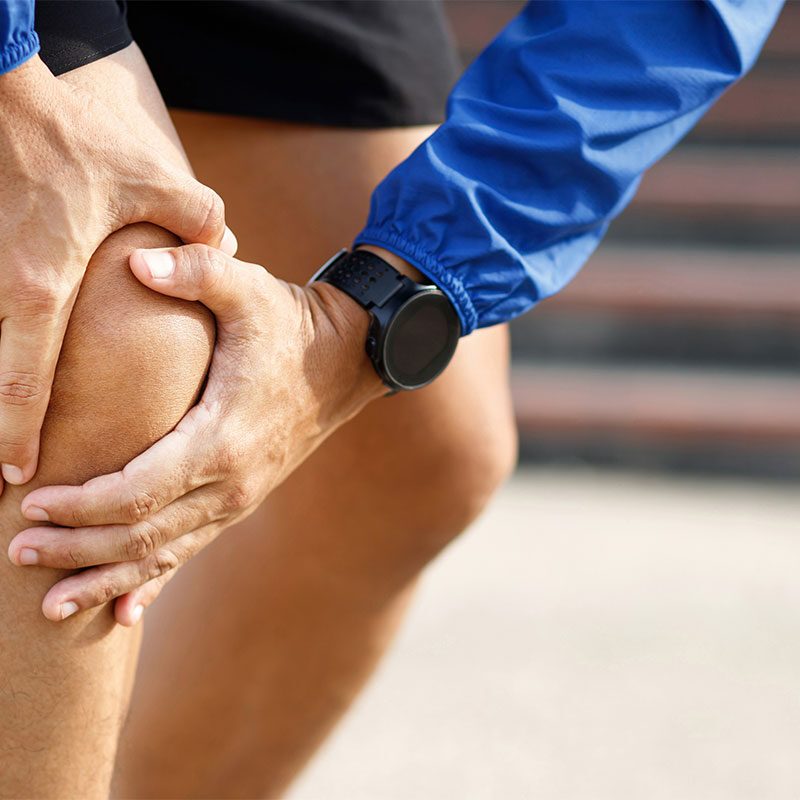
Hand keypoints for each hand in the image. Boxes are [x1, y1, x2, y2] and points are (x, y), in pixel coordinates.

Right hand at [0, 55, 235, 488]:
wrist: (13, 84)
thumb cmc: (82, 137)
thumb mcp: (156, 183)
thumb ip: (199, 228)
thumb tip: (225, 251)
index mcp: (43, 283)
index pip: (25, 378)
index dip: (18, 433)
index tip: (20, 477)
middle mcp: (5, 287)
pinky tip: (4, 388)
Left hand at [9, 244, 384, 623]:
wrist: (345, 360)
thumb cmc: (290, 324)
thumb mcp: (249, 289)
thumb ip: (197, 269)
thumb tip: (135, 261)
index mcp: (222, 438)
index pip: (139, 491)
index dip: (82, 506)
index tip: (32, 504)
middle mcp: (230, 483)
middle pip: (143, 535)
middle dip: (77, 549)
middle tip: (16, 553)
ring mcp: (238, 498)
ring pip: (164, 555)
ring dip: (106, 579)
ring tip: (52, 606)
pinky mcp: (240, 500)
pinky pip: (190, 551)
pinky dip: (153, 582)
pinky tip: (124, 612)